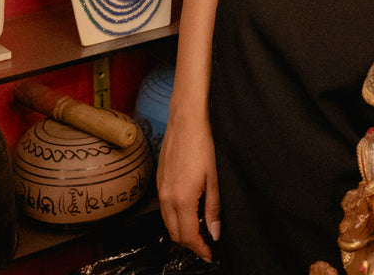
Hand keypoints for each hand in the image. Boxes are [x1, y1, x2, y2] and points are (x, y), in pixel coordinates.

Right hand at [157, 113, 219, 261]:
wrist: (185, 119)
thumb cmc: (202, 143)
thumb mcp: (214, 177)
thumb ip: (213, 208)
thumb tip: (215, 232)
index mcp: (182, 199)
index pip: (188, 236)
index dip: (200, 249)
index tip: (209, 254)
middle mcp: (166, 198)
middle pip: (174, 234)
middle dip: (190, 244)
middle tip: (205, 245)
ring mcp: (160, 189)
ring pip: (167, 222)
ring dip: (181, 231)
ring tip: (198, 230)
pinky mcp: (159, 180)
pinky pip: (164, 208)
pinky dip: (174, 217)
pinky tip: (188, 210)